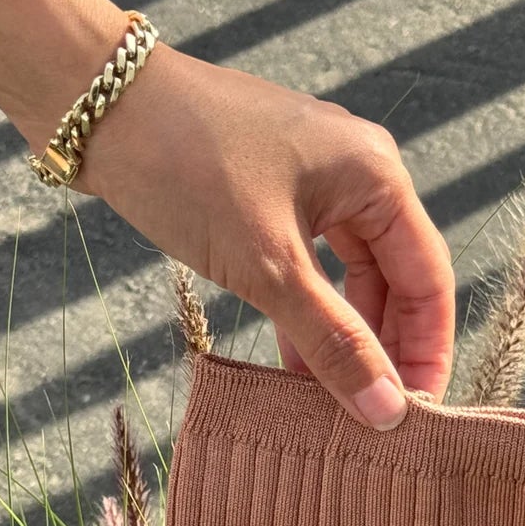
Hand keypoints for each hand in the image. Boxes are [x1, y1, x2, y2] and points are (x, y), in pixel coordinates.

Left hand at [78, 43, 454, 428]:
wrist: (97, 104)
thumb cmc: (189, 170)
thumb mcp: (267, 268)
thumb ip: (332, 342)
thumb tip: (385, 412)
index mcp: (376, 177)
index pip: (427, 281)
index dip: (427, 353)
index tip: (415, 417)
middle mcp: (356, 173)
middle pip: (393, 281)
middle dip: (385, 352)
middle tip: (372, 421)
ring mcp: (311, 180)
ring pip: (348, 278)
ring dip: (341, 339)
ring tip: (332, 405)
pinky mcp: (269, 191)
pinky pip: (309, 266)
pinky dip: (305, 314)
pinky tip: (292, 366)